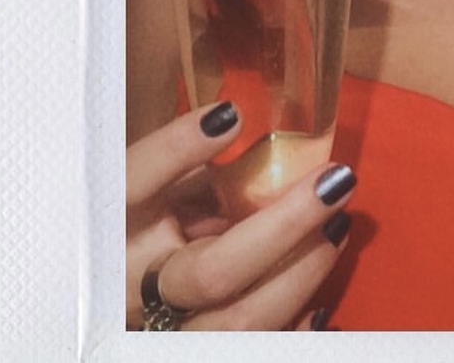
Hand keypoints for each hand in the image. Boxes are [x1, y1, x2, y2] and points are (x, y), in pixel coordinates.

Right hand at [126, 101, 355, 329]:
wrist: (117, 292)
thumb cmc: (138, 222)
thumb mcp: (151, 184)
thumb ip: (185, 162)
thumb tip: (242, 125)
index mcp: (114, 224)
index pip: (136, 181)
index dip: (179, 147)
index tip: (230, 115)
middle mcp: (134, 284)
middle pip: (215, 272)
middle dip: (285, 226)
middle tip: (335, 182)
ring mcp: (164, 329)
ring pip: (240, 323)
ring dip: (302, 274)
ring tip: (338, 228)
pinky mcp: (195, 350)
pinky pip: (253, 350)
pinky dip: (293, 330)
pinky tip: (322, 305)